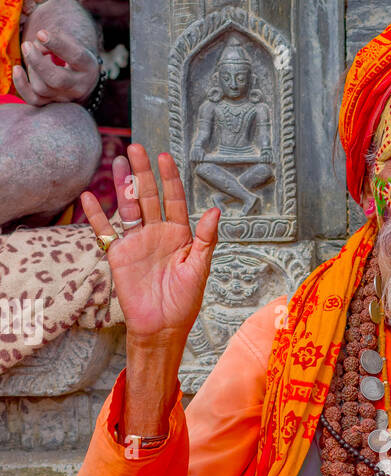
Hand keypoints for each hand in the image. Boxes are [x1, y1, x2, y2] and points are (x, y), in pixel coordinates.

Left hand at [12, 27, 98, 105]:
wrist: (80, 76)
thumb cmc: (71, 53)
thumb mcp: (71, 42)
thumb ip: (55, 39)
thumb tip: (35, 47)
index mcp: (88, 67)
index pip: (76, 57)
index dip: (57, 44)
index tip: (41, 33)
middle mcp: (79, 86)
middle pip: (57, 79)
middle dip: (38, 62)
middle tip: (27, 45)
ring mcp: (65, 98)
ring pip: (41, 88)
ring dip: (32, 68)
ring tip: (34, 55)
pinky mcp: (52, 103)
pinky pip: (33, 100)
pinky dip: (21, 85)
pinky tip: (17, 69)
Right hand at [80, 144, 219, 347]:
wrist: (161, 328)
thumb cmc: (185, 302)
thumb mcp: (199, 269)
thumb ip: (205, 239)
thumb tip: (216, 211)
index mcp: (180, 235)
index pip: (174, 200)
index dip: (170, 179)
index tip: (165, 157)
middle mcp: (157, 234)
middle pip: (148, 196)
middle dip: (143, 172)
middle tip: (136, 147)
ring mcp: (136, 242)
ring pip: (128, 207)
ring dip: (122, 185)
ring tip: (117, 161)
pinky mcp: (118, 254)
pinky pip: (105, 231)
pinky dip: (96, 215)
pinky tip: (88, 197)